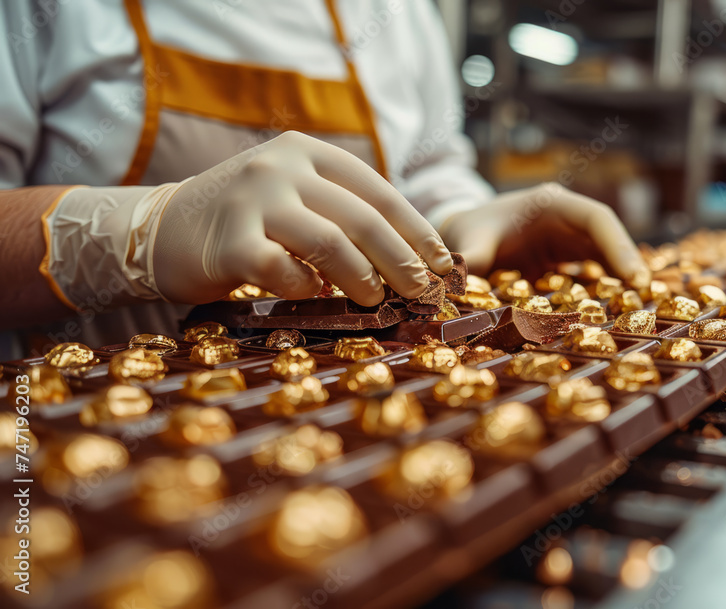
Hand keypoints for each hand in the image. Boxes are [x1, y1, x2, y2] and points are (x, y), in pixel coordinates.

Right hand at [152, 131, 452, 304]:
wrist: (158, 229)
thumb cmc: (243, 221)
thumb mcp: (294, 198)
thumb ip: (340, 214)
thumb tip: (409, 258)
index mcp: (307, 152)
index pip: (378, 191)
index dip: (416, 230)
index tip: (442, 263)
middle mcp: (282, 167)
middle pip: (363, 219)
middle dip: (402, 260)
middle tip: (422, 291)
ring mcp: (254, 200)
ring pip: (331, 243)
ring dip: (363, 279)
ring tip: (376, 300)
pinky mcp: (230, 241)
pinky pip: (285, 272)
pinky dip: (307, 290)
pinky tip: (313, 297)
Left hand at [439, 183, 647, 286]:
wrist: (461, 233)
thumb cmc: (467, 232)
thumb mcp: (468, 243)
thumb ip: (470, 260)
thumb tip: (458, 280)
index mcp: (549, 204)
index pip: (596, 218)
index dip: (618, 245)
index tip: (632, 276)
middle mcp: (565, 218)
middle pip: (609, 237)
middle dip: (627, 263)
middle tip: (643, 294)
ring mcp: (568, 237)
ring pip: (606, 254)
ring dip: (621, 278)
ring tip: (637, 306)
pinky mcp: (565, 257)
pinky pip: (593, 270)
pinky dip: (604, 288)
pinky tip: (614, 312)